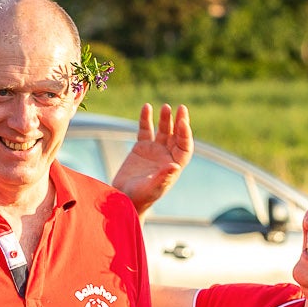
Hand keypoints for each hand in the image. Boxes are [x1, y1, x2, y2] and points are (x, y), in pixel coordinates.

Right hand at [112, 103, 192, 217]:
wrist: (122, 198)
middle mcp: (166, 156)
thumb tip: (175, 167)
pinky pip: (145, 130)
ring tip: (166, 107)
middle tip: (181, 108)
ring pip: (163, 131)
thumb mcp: (151, 189)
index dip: (185, 135)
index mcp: (173, 166)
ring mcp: (154, 151)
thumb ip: (163, 178)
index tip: (182, 122)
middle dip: (180, 122)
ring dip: (165, 119)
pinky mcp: (140, 148)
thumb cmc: (139, 199)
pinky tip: (146, 107)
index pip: (184, 147)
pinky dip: (146, 119)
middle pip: (176, 136)